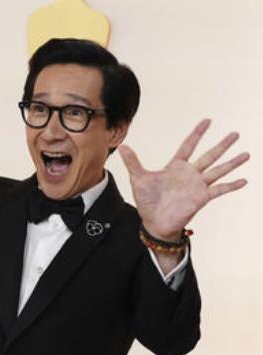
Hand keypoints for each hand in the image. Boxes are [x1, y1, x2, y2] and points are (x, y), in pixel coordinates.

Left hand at [118, 119, 249, 240]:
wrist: (154, 222)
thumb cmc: (146, 201)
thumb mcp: (138, 178)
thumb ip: (133, 162)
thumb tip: (121, 146)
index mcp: (175, 167)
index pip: (189, 145)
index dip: (198, 133)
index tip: (208, 120)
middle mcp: (189, 174)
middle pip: (209, 155)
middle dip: (222, 145)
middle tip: (235, 133)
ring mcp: (197, 186)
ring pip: (218, 170)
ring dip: (232, 162)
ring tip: (246, 153)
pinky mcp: (202, 198)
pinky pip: (219, 190)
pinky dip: (231, 186)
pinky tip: (244, 180)